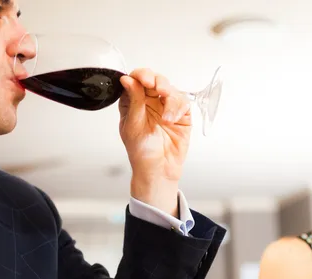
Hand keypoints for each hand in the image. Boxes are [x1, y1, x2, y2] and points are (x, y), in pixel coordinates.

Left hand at [118, 68, 190, 215]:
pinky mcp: (181, 114)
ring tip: (166, 117)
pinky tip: (172, 120)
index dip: (141, 75)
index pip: (136, 79)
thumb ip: (133, 101)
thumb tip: (127, 79)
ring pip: (171, 89)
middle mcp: (150, 101)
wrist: (158, 170)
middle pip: (155, 79)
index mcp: (133, 102)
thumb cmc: (141, 152)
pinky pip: (183, 102)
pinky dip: (178, 109)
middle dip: (158, 81)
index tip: (143, 80)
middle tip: (157, 88)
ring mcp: (166, 107)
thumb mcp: (133, 126)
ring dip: (170, 99)